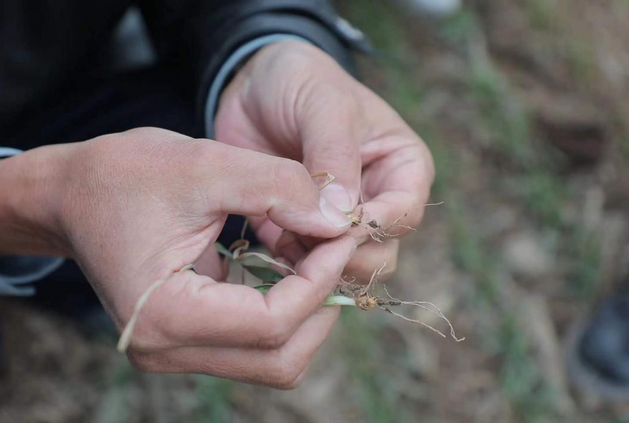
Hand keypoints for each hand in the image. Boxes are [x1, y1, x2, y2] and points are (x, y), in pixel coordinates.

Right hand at [0, 127, 355, 387]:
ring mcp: (173, 352)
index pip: (272, 322)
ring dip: (307, 310)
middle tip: (336, 245)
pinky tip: (289, 263)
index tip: (342, 231)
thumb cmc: (122, 175)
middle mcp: (166, 349)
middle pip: (280, 358)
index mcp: (165, 314)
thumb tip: (341, 218)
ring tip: (316, 252)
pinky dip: (284, 309)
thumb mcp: (202, 164)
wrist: (71, 194)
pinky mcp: (182, 341)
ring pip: (273, 359)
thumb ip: (277, 186)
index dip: (321, 278)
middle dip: (322, 302)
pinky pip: (253, 344)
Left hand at [215, 41, 434, 281]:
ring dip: (314, 264)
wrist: (253, 86)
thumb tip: (342, 216)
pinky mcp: (301, 234)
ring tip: (281, 234)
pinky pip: (304, 268)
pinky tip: (268, 243)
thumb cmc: (301, 81)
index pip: (404, 214)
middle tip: (302, 235)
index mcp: (402, 167)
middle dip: (343, 254)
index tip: (334, 224)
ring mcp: (340, 223)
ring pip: (345, 269)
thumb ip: (335, 156)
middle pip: (379, 254)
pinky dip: (288, 266)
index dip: (372, 226)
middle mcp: (378, 201)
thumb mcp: (323, 104)